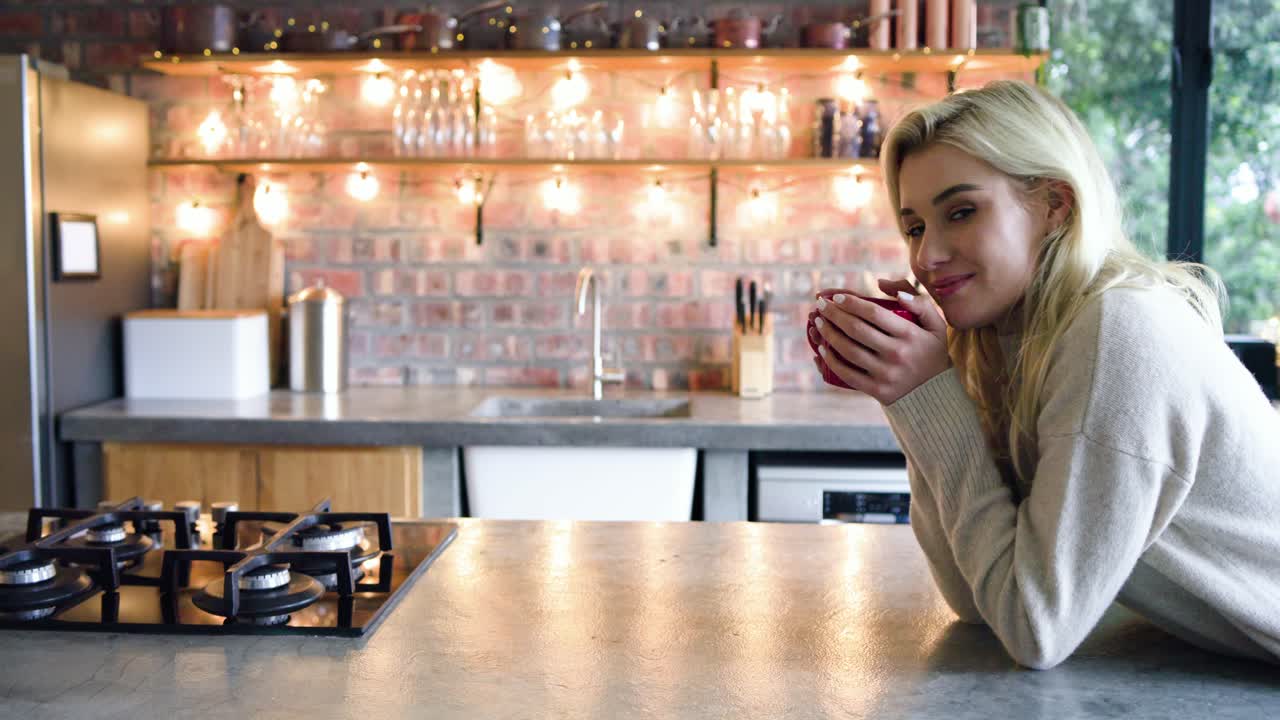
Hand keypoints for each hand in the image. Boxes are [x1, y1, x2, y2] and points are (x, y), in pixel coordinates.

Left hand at [809, 278, 950, 404]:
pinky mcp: (877, 390)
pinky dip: (831, 361)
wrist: (936, 394)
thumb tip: (883, 284)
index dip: (851, 302)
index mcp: (910, 334)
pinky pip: (847, 374)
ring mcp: (886, 373)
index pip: (873, 313)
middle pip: (856, 329)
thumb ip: (918, 301)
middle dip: (833, 314)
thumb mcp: (936, 325)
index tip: (836, 297)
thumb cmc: (931, 353)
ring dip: (828, 334)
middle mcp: (897, 353)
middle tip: (820, 305)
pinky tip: (821, 349)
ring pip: (848, 350)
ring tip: (818, 322)